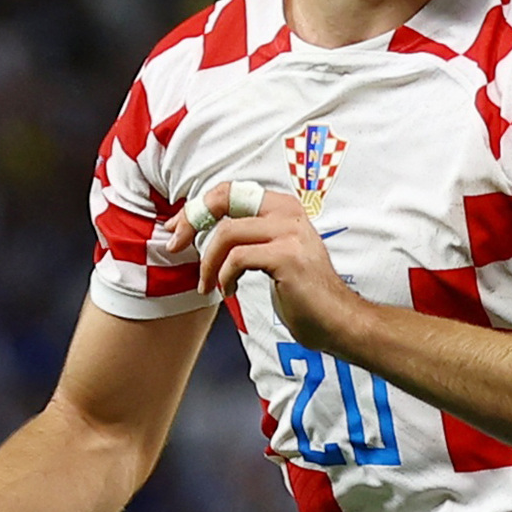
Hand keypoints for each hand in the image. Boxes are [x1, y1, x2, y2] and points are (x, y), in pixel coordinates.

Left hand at [164, 180, 364, 351]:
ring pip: (227, 233)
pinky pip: (237, 258)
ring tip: (207, 284)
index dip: (198, 207)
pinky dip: (224, 277)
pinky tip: (230, 290)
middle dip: (191, 221)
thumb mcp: (275, 253)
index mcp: (283, 207)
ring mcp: (290, 232)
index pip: (230, 191)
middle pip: (225, 199)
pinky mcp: (287, 256)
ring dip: (207, 263)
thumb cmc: (303, 293)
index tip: (178, 228)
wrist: (337, 320)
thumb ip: (250, 236)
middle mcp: (288, 212)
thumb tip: (202, 231)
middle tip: (175, 246)